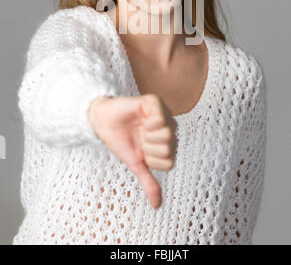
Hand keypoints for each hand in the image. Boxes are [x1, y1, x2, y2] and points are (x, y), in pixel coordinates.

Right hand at [87, 94, 177, 208]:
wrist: (102, 122)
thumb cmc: (120, 141)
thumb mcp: (135, 164)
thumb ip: (149, 182)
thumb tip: (157, 206)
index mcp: (166, 144)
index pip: (169, 162)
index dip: (151, 160)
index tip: (141, 151)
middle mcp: (168, 129)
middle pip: (169, 148)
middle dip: (149, 147)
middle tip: (139, 138)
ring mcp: (163, 114)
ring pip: (168, 135)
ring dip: (148, 136)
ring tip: (140, 128)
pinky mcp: (154, 102)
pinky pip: (162, 118)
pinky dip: (149, 123)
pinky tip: (142, 119)